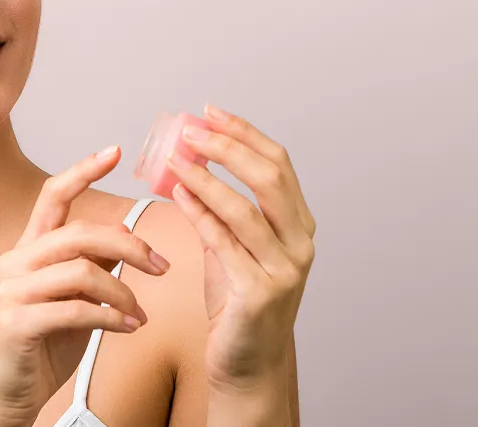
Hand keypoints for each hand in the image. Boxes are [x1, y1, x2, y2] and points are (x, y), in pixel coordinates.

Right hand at [0, 145, 171, 425]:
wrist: (7, 394)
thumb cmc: (44, 344)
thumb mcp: (74, 298)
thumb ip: (92, 267)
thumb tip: (125, 239)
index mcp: (28, 249)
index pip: (53, 196)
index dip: (83, 170)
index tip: (114, 150)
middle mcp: (14, 262)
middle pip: (80, 233)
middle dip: (130, 247)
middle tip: (162, 267)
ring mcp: (11, 292)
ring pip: (82, 272)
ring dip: (124, 292)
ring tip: (141, 313)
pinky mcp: (15, 324)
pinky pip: (76, 310)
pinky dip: (112, 318)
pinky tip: (131, 329)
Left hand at [166, 103, 316, 393]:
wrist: (248, 364)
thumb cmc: (239, 305)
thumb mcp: (232, 248)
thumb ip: (218, 211)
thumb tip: (187, 166)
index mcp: (299, 225)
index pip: (277, 163)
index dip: (244, 133)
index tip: (210, 113)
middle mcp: (301, 243)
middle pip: (269, 178)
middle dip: (228, 148)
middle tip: (191, 131)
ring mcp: (285, 270)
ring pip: (245, 210)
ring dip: (207, 179)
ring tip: (176, 159)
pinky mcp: (260, 294)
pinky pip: (225, 244)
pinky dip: (200, 215)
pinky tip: (178, 195)